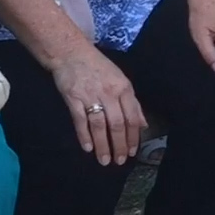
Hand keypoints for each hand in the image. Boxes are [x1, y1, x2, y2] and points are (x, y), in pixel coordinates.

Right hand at [51, 47, 147, 165]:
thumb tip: (143, 125)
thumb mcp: (121, 80)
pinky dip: (84, 136)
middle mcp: (109, 93)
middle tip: (120, 161)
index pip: (132, 117)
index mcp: (124, 88)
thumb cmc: (98, 67)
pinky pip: (81, 121)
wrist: (71, 53)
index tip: (133, 152)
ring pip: (99, 126)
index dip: (133, 136)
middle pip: (117, 124)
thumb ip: (132, 103)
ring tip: (104, 160)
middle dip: (119, 145)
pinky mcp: (73, 98)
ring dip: (103, 145)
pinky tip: (88, 148)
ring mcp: (90, 96)